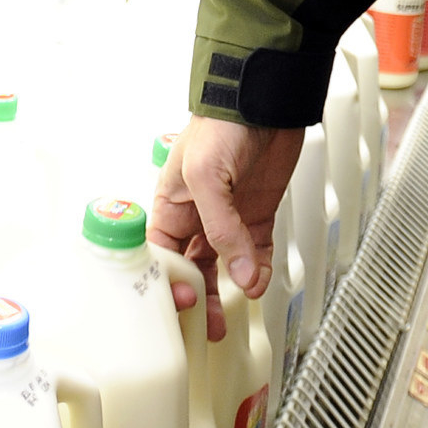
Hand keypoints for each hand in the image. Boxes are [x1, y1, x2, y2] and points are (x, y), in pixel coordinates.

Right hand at [150, 116, 302, 342]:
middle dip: (195, 299)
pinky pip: (254, 254)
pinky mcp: (257, 216)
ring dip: (224, 294)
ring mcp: (228, 217)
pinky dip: (257, 272)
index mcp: (170, 204)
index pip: (160, 254)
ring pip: (221, 268)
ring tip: (225, 318)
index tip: (181, 302)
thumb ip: (220, 227)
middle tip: (202, 325)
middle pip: (189, 268)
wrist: (267, 102)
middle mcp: (196, 215)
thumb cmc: (221, 123)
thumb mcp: (205, 175)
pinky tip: (257, 279)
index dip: (167, 282)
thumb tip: (238, 273)